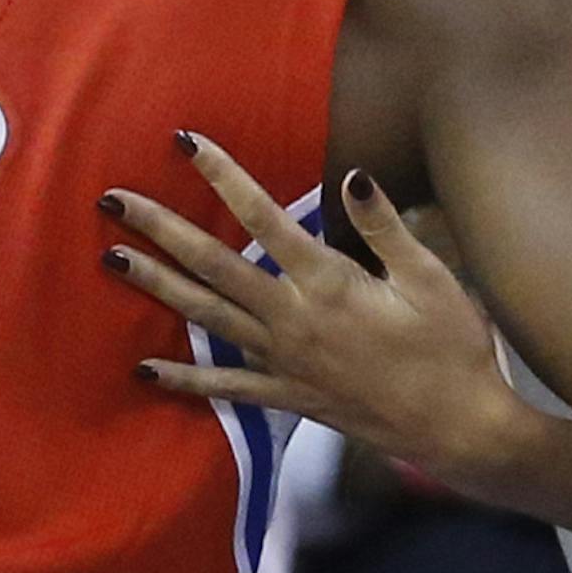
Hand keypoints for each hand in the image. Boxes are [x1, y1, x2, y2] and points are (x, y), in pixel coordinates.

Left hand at [101, 133, 536, 501]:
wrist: (459, 430)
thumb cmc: (453, 348)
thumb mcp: (430, 277)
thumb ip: (384, 226)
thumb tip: (351, 173)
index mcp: (327, 283)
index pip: (262, 217)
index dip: (221, 175)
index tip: (185, 142)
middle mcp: (293, 320)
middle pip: (212, 266)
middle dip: (160, 229)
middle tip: (112, 200)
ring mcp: (285, 361)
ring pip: (207, 318)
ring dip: (156, 287)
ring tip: (112, 259)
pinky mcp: (289, 396)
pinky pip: (227, 387)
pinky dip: (185, 377)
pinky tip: (146, 368)